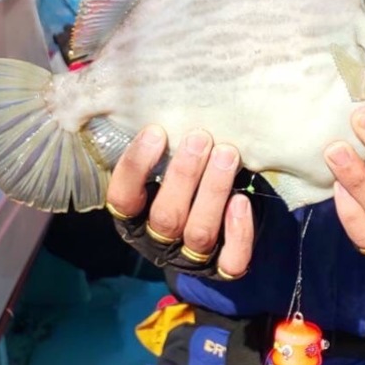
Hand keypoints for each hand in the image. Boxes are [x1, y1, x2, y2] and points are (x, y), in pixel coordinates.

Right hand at [106, 125, 254, 278]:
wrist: (221, 215)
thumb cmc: (186, 177)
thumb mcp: (164, 163)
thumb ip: (157, 145)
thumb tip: (156, 96)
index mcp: (133, 217)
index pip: (123, 199)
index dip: (136, 167)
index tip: (156, 132)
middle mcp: (157, 242)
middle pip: (166, 217)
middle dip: (184, 176)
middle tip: (201, 138)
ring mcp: (190, 259)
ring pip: (199, 234)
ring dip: (213, 192)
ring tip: (228, 154)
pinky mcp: (222, 269)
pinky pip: (230, 261)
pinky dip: (238, 232)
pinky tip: (242, 201)